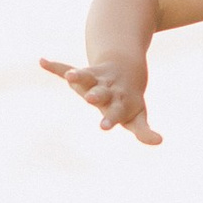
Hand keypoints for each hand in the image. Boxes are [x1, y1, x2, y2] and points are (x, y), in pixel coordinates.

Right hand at [40, 51, 159, 143]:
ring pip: (86, 76)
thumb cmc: (129, 102)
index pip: (116, 112)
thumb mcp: (138, 118)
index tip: (103, 127)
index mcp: (120, 102)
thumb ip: (146, 132)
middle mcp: (108, 89)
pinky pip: (66, 68)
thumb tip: (160, 141)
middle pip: (101, 92)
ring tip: (69, 76)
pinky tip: (42, 61)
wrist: (126, 70)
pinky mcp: (84, 72)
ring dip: (78, 75)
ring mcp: (95, 79)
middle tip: (90, 99)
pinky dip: (55, 67)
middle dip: (96, 95)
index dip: (110, 119)